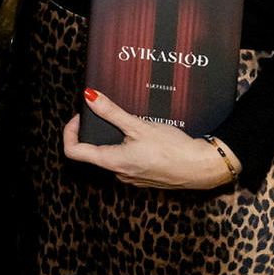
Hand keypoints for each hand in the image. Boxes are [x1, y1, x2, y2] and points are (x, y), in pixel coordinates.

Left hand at [61, 88, 240, 190]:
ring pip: (111, 155)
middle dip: (95, 130)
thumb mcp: (139, 126)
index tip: (80, 115)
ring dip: (113, 137)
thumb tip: (89, 97)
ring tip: (127, 121)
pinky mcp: (144, 177)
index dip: (70, 131)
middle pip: (92, 152)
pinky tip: (143, 135)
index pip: (74, 151)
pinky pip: (127, 160)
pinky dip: (127, 146)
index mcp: (113, 162)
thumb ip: (112, 112)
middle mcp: (119, 173)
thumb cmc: (173, 149)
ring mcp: (132, 177)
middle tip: (104, 111)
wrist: (203, 168)